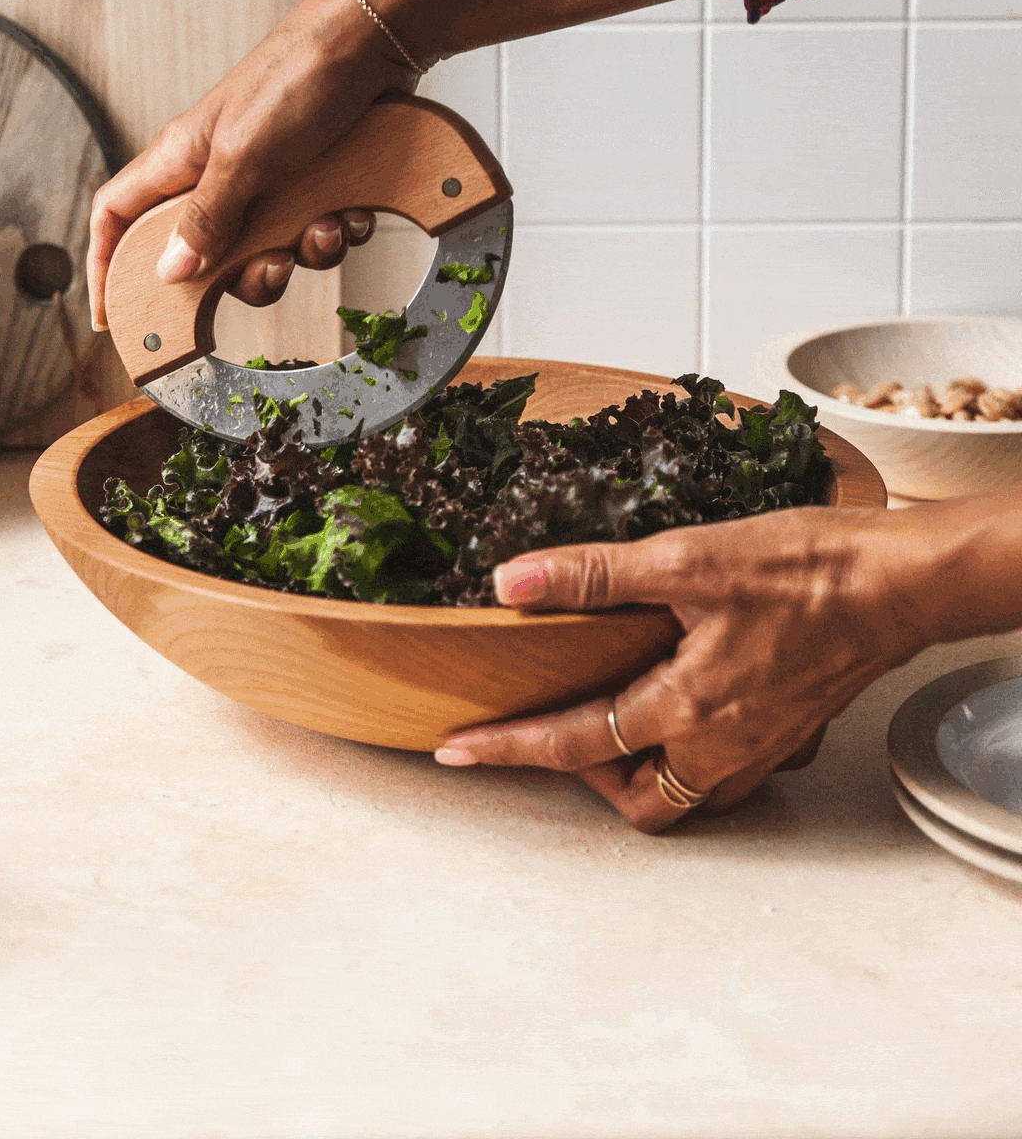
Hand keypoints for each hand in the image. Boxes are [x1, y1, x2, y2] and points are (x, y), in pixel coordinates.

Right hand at [86, 0, 417, 329]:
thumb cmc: (302, 77)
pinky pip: (318, 228)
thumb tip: (169, 270)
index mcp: (182, 157)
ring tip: (329, 226)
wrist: (381, 40)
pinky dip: (340, 228)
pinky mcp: (318, 177)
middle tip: (274, 269)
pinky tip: (356, 208)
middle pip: (205, 253)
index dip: (107, 264)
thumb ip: (207, 216)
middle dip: (244, 274)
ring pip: (270, 246)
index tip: (113, 316)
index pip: (117, 214)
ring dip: (305, 250)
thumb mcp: (245, 155)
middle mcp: (220, 169)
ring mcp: (271, 174)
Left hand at [434, 504, 931, 832]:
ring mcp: (764, 746)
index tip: (458, 753)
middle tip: (552, 731)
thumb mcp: (685, 556)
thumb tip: (512, 582)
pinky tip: (690, 708)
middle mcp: (723, 745)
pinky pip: (734, 773)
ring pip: (688, 795)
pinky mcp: (793, 730)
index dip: (508, 747)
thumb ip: (592, 573)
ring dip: (643, 774)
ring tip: (614, 723)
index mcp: (687, 707)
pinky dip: (697, 757)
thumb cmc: (807, 566)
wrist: (899, 580)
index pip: (575, 742)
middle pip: (638, 801)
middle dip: (586, 779)